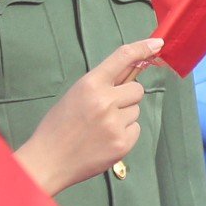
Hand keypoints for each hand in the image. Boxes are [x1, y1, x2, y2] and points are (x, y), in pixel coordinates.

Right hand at [16, 37, 163, 194]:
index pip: (123, 57)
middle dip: (126, 97)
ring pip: (136, 110)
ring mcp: (115, 124)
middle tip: (106, 109)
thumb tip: (129, 70)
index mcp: (90, 84)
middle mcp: (105, 101)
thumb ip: (102, 83)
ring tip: (100, 127)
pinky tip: (105, 140)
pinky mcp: (122, 143)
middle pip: (137, 89)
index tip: (157, 43)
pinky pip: (135, 129)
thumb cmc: (58, 127)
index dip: (143, 48)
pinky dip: (124, 133)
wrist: (48, 161)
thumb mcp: (75, 95)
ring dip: (124, 116)